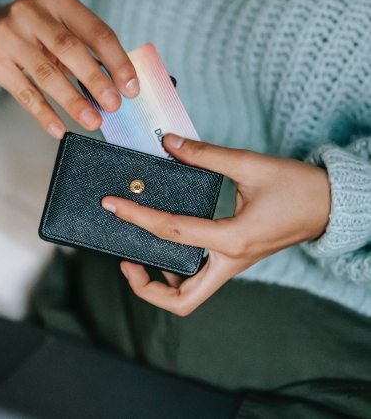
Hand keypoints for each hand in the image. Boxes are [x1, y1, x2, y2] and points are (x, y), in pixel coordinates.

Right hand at [0, 0, 138, 137]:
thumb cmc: (35, 34)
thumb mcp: (60, 30)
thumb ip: (87, 51)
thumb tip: (121, 87)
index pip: (96, 30)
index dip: (117, 60)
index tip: (131, 87)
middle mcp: (28, 10)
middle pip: (69, 48)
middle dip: (95, 79)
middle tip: (114, 106)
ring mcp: (7, 34)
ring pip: (46, 73)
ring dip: (73, 101)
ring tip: (92, 121)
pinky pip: (24, 92)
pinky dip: (43, 114)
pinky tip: (59, 129)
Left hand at [101, 134, 330, 315]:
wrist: (330, 205)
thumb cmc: (297, 187)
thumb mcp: (250, 164)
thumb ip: (205, 155)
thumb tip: (168, 143)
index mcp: (233, 238)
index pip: (172, 232)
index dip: (137, 216)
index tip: (113, 205)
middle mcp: (231, 260)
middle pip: (182, 299)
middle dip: (146, 287)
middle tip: (125, 260)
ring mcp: (234, 264)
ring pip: (191, 293)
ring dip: (161, 282)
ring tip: (139, 254)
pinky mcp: (235, 258)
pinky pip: (201, 276)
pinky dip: (178, 269)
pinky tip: (168, 243)